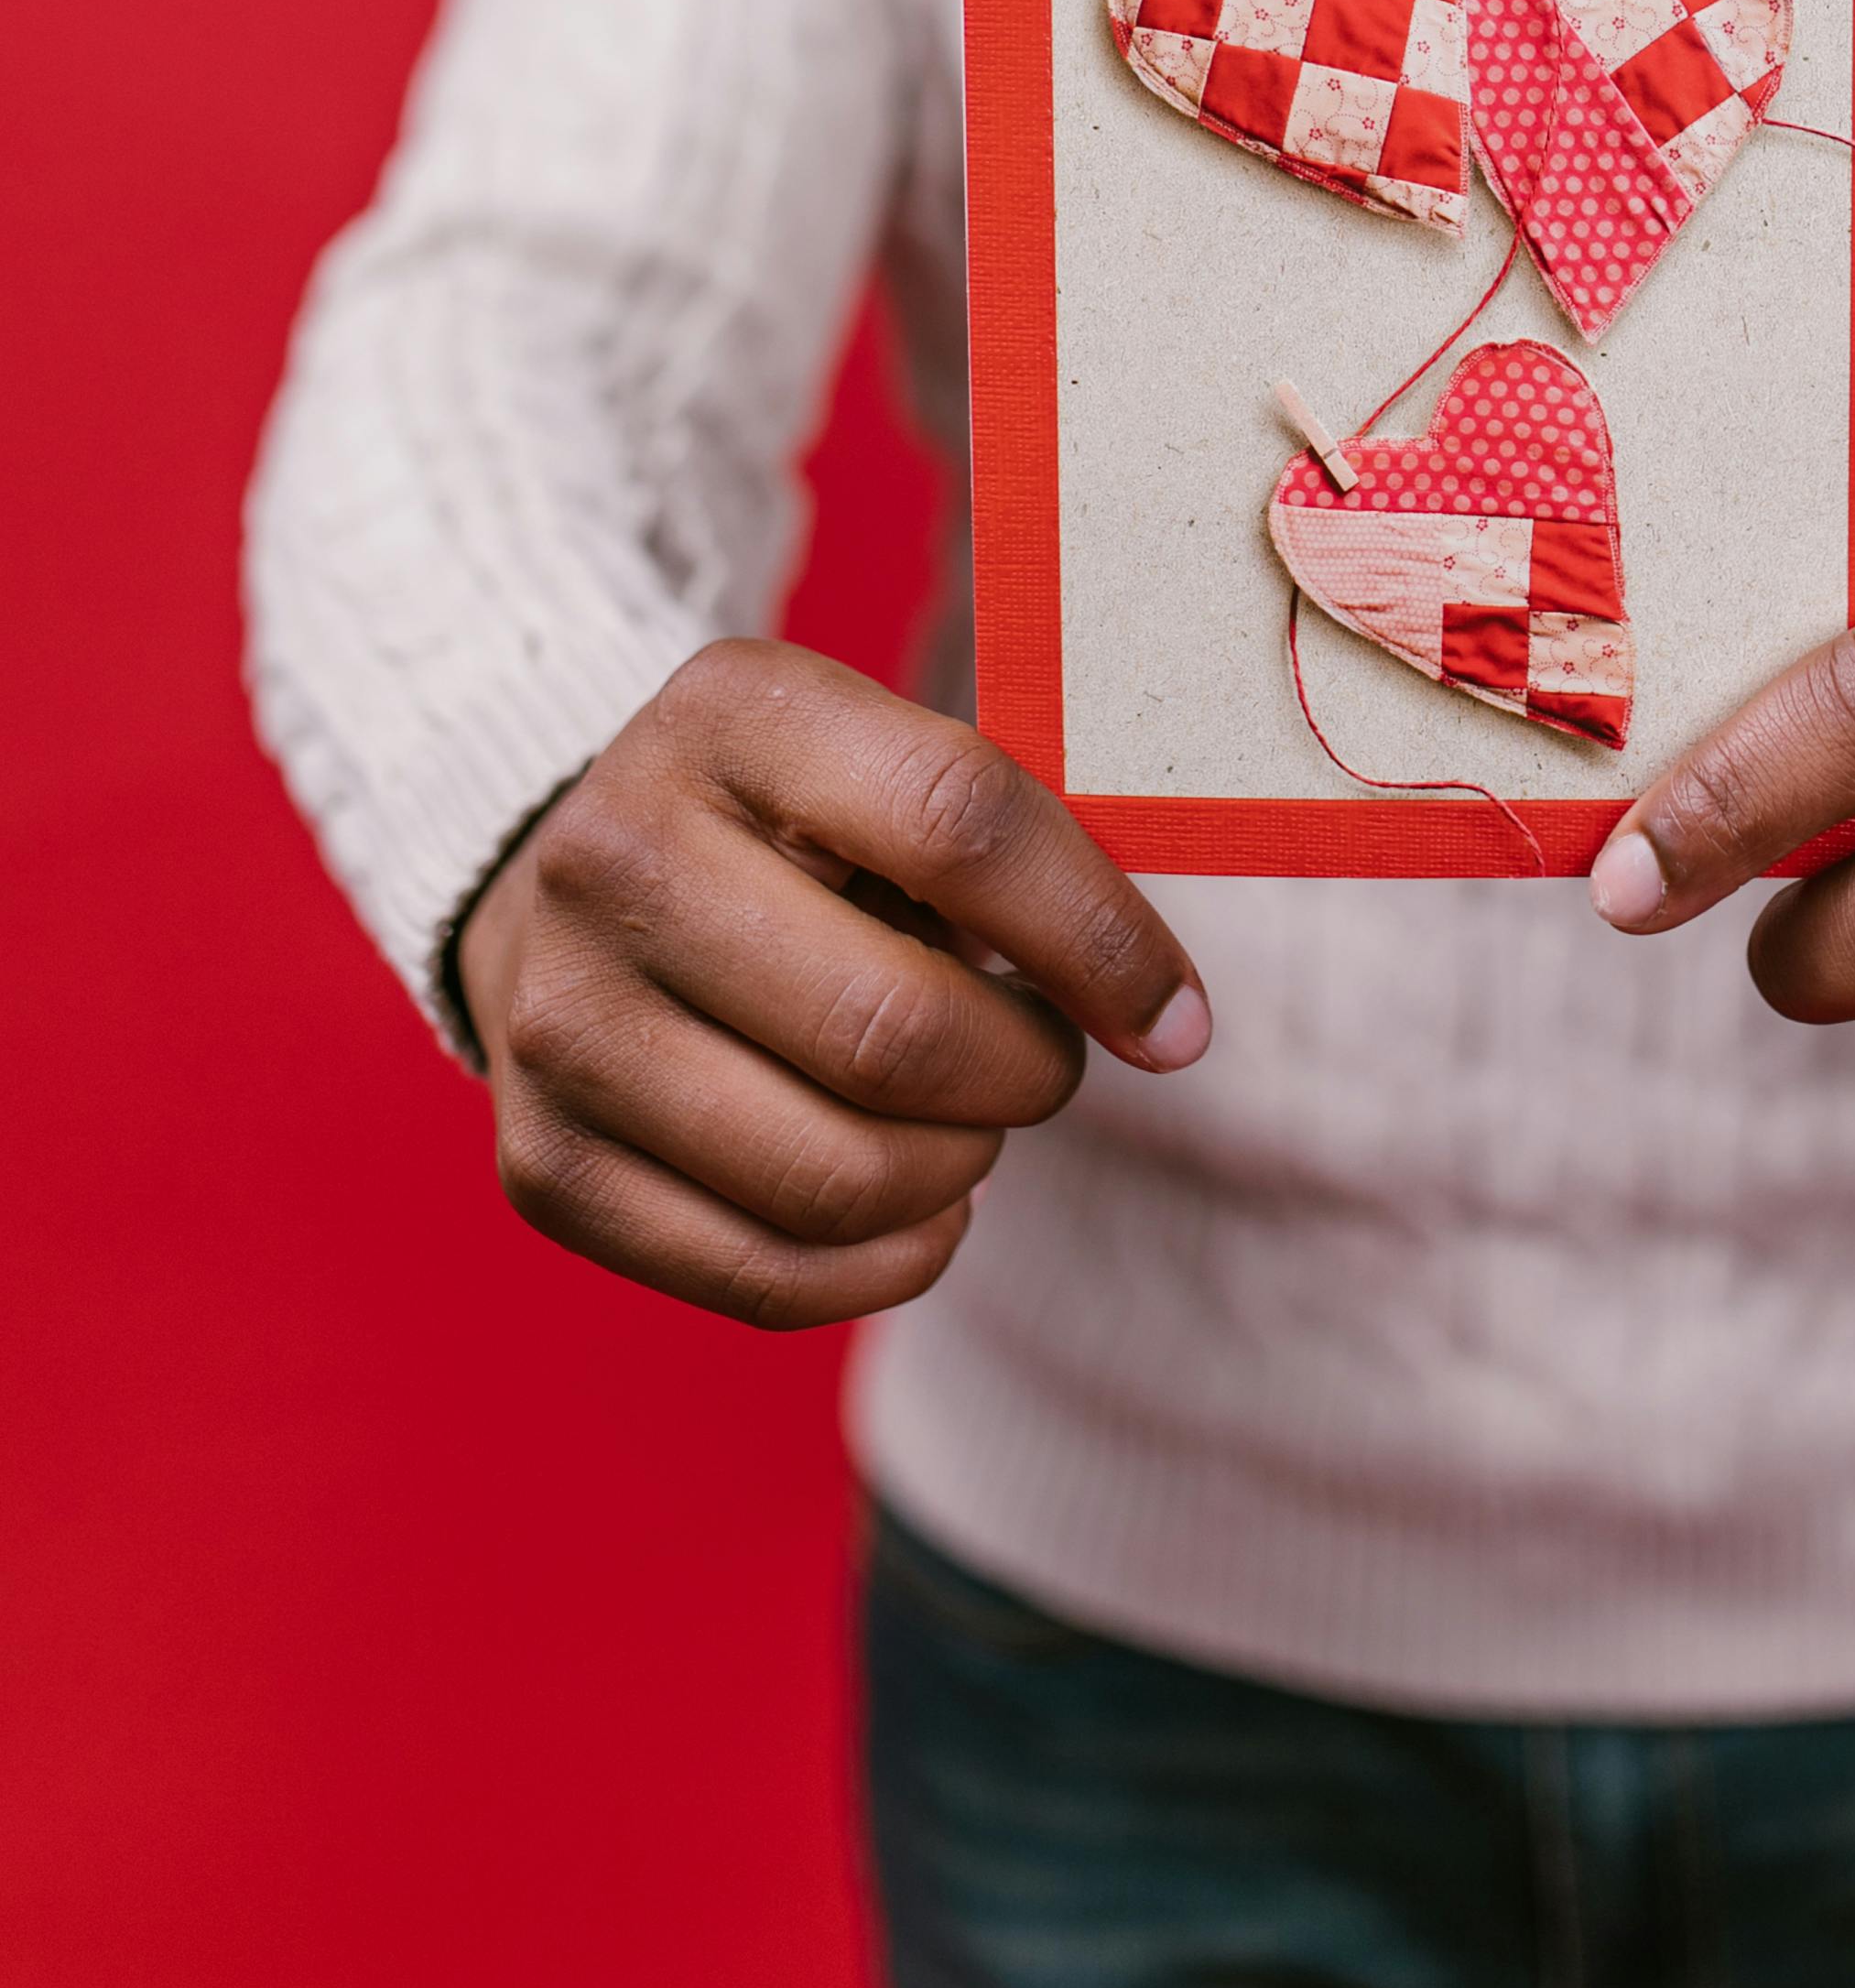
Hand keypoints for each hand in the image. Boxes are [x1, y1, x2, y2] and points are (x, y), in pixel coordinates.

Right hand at [454, 638, 1209, 1328]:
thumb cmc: (791, 832)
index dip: (1101, 938)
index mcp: (732, 712)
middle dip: (1026, 1074)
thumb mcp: (884, 767)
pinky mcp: (545, 1165)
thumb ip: (1022, 850)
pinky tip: (915, 1209)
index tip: (1176, 1017)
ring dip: (959, 1172)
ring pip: (840, 1174)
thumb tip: (1166, 1018)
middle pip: (897, 1030)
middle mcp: (616, 857)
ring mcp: (560, 1020)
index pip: (963, 824)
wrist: (561, 885)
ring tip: (966, 1123)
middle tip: (1042, 1062)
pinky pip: (769, 1276)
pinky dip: (890, 1262)